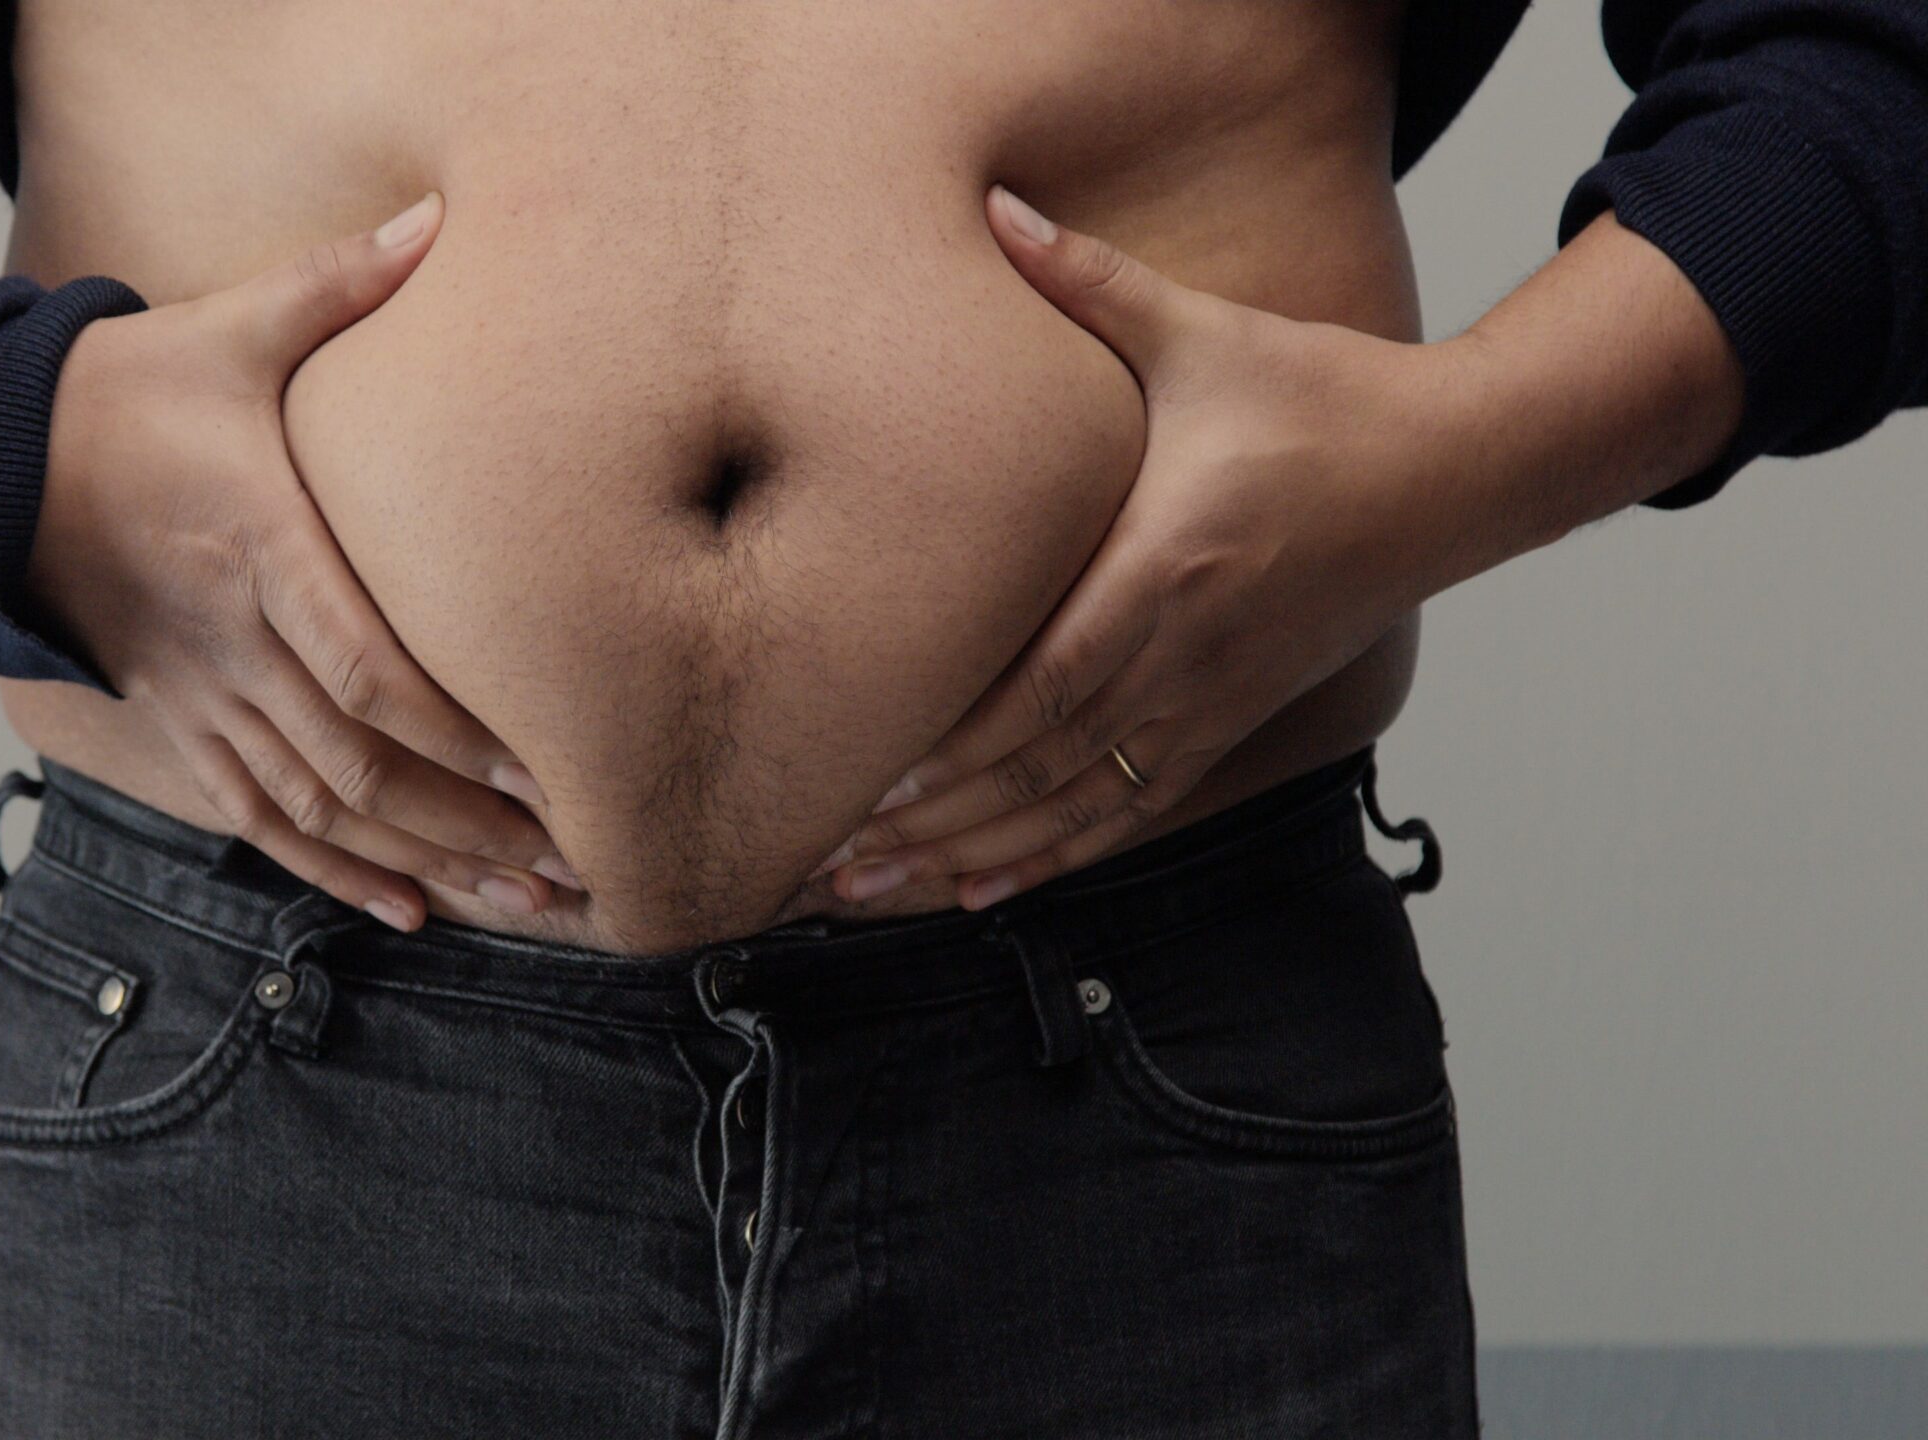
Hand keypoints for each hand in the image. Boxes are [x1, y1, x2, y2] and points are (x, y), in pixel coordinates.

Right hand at [26, 193, 576, 931]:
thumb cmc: (122, 396)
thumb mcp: (229, 331)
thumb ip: (338, 285)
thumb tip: (435, 218)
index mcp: (258, 549)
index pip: (366, 666)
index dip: (454, 732)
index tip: (544, 772)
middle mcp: (232, 644)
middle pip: (362, 763)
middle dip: (472, 825)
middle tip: (575, 866)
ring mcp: (201, 697)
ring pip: (322, 808)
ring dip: (426, 863)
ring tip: (525, 903)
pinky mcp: (180, 725)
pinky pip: (261, 820)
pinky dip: (335, 872)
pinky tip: (406, 911)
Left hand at [822, 184, 1478, 910]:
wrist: (1455, 472)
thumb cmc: (1327, 399)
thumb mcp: (1205, 336)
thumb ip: (1091, 284)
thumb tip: (997, 208)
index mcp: (1166, 569)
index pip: (1046, 687)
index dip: (957, 751)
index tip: (872, 792)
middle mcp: (1183, 658)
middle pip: (1040, 771)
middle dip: (931, 828)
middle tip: (828, 875)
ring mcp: (1210, 702)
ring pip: (1075, 809)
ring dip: (973, 861)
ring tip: (877, 898)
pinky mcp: (1230, 720)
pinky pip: (1131, 811)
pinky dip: (1055, 858)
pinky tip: (986, 893)